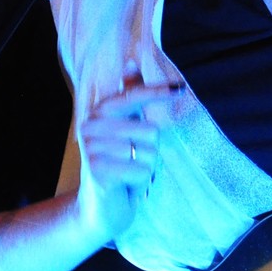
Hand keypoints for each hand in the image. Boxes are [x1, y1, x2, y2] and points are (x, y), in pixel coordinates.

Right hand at [73, 67, 178, 244]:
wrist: (97, 208)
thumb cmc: (117, 164)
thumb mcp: (124, 128)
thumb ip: (129, 96)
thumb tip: (130, 61)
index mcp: (98, 113)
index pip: (132, 97)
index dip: (157, 92)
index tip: (181, 89)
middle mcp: (90, 127)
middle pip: (150, 130)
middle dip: (150, 150)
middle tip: (131, 162)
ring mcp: (91, 149)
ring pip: (148, 152)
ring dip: (145, 167)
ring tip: (127, 173)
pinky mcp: (98, 172)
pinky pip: (142, 170)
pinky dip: (140, 181)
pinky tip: (125, 185)